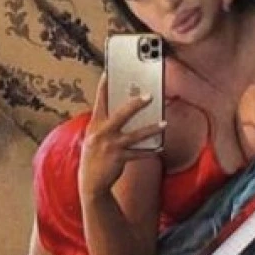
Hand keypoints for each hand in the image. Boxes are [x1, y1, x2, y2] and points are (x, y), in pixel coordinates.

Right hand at [78, 75, 164, 199]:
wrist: (90, 183)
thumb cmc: (95, 157)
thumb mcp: (95, 137)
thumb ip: (106, 124)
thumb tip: (126, 110)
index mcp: (95, 124)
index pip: (100, 101)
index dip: (104, 85)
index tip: (109, 71)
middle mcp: (102, 133)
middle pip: (121, 114)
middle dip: (136, 104)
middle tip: (149, 95)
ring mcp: (110, 146)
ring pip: (135, 135)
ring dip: (151, 129)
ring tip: (164, 123)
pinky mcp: (118, 159)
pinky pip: (139, 154)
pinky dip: (150, 151)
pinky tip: (159, 148)